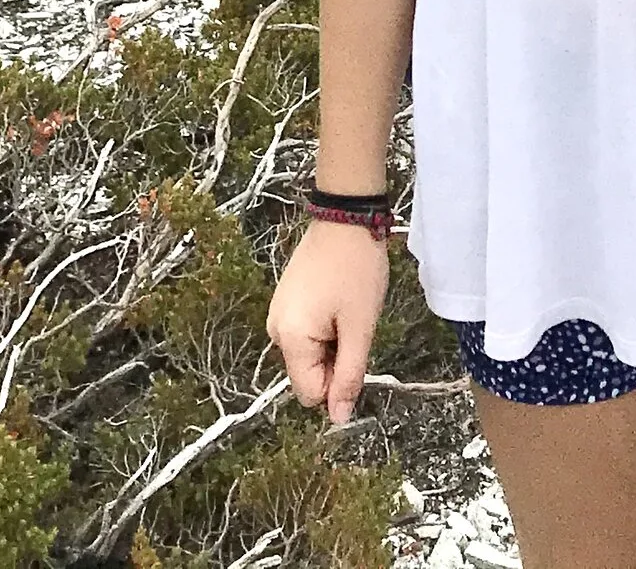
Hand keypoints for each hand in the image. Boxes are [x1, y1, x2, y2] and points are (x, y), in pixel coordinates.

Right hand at [268, 220, 390, 427]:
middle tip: (353, 327)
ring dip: (332, 345)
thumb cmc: (356, 272)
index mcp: (289, 338)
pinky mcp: (286, 300)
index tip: (355, 353)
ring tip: (347, 312)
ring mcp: (278, 312)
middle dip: (334, 362)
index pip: (310, 393)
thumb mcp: (360, 328)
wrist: (345, 216)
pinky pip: (306, 334)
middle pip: (308, 374)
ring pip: (309, 354)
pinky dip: (325, 328)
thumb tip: (338, 419)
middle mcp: (275, 329)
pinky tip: (338, 303)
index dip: (337, 385)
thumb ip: (348, 377)